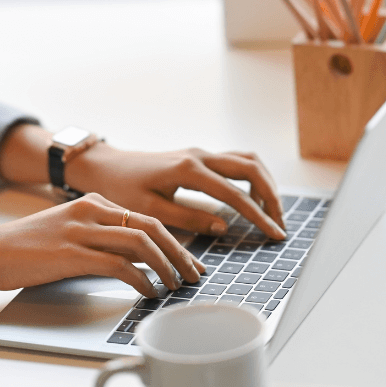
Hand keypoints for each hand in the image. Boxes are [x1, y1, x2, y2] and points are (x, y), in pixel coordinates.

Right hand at [0, 193, 202, 326]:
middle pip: (152, 226)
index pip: (147, 217)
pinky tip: (148, 291)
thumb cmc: (27, 249)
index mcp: (94, 202)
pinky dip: (140, 278)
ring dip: (165, 266)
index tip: (190, 260)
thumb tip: (142, 260)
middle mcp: (92, 210)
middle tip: (194, 274)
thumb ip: (105, 239)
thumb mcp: (71, 233)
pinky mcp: (70, 252)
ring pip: (140, 242)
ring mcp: (81, 230)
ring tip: (176, 285)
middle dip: (179, 252)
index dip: (175, 240)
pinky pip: (118, 264)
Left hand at [66, 145, 287, 239]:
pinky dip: (252, 178)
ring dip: (265, 183)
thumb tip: (223, 227)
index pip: (235, 194)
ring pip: (248, 161)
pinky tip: (252, 198)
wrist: (106, 167)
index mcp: (188, 170)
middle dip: (271, 197)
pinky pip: (236, 161)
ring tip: (270, 211)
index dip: (259, 216)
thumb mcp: (150, 211)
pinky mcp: (200, 156)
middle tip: (279, 224)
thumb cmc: (121, 189)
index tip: (274, 233)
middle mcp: (200, 155)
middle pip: (251, 169)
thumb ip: (189, 219)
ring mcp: (202, 153)